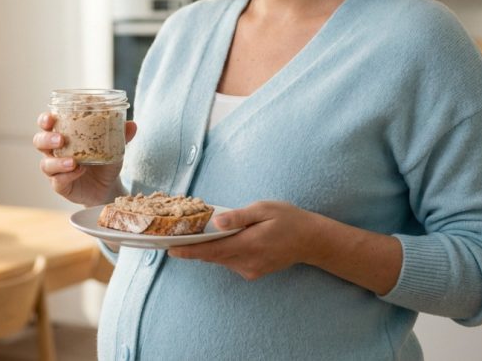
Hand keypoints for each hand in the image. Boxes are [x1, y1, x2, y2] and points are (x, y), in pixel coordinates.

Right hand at [33, 112, 136, 206]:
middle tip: (60, 139)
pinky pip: (58, 181)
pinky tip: (79, 171)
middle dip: (47, 139)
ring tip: (72, 161)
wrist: (107, 186)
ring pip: (45, 164)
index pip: (46, 124)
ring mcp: (56, 170)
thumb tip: (132, 124)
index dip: (44, 120)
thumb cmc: (104, 161)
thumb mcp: (114, 146)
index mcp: (63, 135)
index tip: (50, 118)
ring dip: (57, 161)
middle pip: (39, 142)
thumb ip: (121, 135)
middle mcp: (55, 152)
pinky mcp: (61, 186)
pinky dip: (67, 176)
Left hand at [167, 201, 317, 280]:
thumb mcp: (264, 209)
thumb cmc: (288, 219)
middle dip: (193, 248)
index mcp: (247, 244)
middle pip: (212, 256)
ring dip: (209, 249)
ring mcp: (250, 269)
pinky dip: (223, 252)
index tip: (170, 250)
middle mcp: (246, 262)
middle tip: (175, 237)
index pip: (211, 250)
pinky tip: (226, 240)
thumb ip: (239, 217)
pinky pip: (231, 262)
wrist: (311, 240)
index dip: (188, 251)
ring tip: (197, 235)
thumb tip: (216, 221)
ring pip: (220, 260)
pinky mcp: (253, 272)